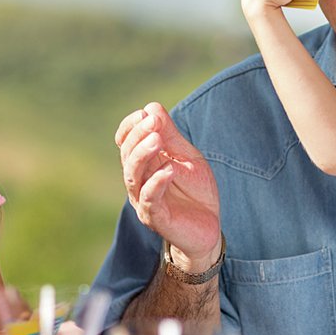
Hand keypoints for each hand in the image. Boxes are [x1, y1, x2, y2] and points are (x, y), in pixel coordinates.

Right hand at [115, 102, 221, 268]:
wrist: (209, 227)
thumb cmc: (196, 191)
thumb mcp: (188, 157)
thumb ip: (171, 136)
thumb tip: (152, 107)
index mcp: (144, 163)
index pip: (125, 140)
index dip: (131, 126)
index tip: (145, 113)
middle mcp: (138, 180)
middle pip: (128, 155)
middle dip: (138, 136)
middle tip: (153, 122)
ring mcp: (143, 199)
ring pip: (133, 175)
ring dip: (143, 155)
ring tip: (157, 140)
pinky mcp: (155, 217)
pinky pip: (149, 198)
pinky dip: (157, 182)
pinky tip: (169, 170)